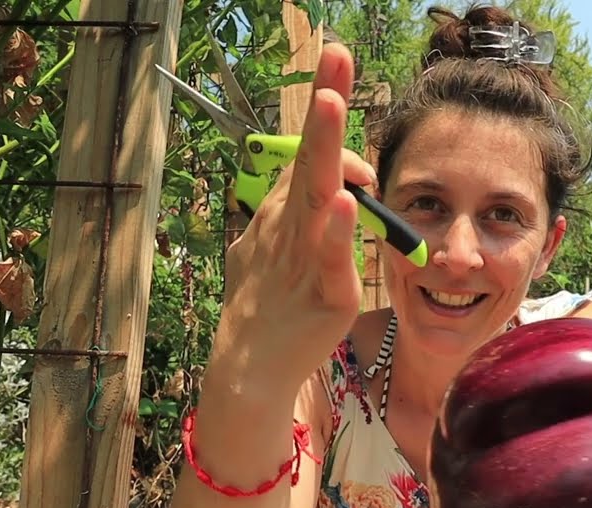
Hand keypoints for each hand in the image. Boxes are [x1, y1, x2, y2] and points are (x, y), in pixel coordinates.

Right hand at [216, 41, 374, 386]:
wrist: (248, 369)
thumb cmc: (269, 306)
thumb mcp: (283, 250)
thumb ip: (306, 216)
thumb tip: (333, 186)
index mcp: (284, 212)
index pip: (307, 148)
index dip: (323, 104)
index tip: (336, 57)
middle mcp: (289, 225)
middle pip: (306, 156)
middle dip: (323, 104)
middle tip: (335, 54)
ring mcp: (302, 256)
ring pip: (314, 196)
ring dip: (323, 149)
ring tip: (330, 105)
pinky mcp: (323, 294)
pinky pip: (329, 258)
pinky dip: (334, 230)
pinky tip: (343, 203)